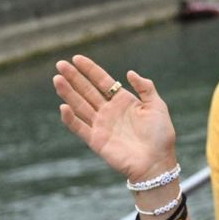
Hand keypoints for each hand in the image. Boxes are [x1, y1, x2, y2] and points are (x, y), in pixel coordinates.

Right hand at [53, 55, 176, 182]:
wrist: (157, 161)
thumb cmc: (161, 135)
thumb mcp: (157, 106)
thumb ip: (145, 88)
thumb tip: (129, 72)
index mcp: (123, 101)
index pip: (103, 81)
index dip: (90, 70)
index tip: (77, 58)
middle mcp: (109, 111)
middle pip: (87, 91)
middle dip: (74, 77)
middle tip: (60, 65)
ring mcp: (101, 125)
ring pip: (80, 105)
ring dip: (68, 93)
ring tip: (57, 79)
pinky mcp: (96, 140)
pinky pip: (79, 127)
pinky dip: (70, 118)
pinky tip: (63, 106)